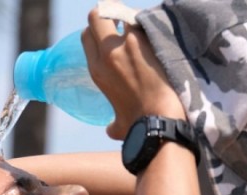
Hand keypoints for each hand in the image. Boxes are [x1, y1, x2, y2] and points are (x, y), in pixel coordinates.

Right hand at [81, 8, 185, 139]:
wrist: (160, 121)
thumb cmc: (139, 126)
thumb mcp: (118, 124)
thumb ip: (112, 124)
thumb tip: (111, 130)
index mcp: (96, 70)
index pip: (86, 35)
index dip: (97, 30)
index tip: (110, 33)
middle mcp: (107, 54)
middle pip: (97, 16)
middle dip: (108, 13)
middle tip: (124, 22)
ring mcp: (127, 45)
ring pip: (121, 13)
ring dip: (131, 17)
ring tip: (144, 27)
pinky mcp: (147, 41)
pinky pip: (144, 20)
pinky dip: (149, 23)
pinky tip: (158, 33)